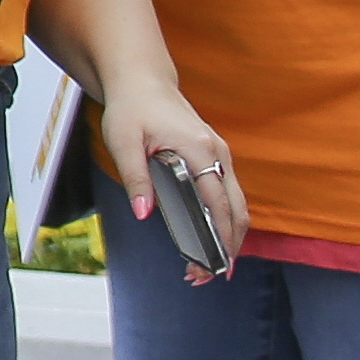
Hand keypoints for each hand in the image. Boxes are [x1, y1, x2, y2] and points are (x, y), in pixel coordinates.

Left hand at [93, 80, 250, 281]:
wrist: (142, 83)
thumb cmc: (130, 110)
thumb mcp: (123, 141)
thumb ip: (135, 178)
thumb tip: (143, 214)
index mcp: (200, 149)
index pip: (219, 203)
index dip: (221, 238)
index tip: (216, 267)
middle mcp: (218, 154)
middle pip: (237, 210)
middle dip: (228, 247)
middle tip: (209, 277)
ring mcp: (220, 156)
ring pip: (236, 205)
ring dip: (228, 237)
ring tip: (207, 267)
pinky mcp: (215, 159)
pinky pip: (226, 195)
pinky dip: (223, 220)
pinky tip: (210, 240)